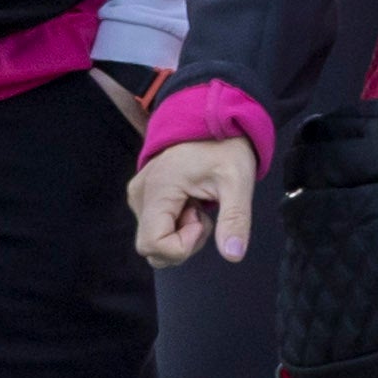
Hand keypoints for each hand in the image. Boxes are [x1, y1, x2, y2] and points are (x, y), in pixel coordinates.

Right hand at [131, 133, 258, 265]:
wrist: (213, 121)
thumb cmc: (225, 148)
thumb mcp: (238, 183)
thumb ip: (235, 219)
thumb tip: (233, 255)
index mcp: (157, 190)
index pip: (153, 245)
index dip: (182, 245)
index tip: (202, 220)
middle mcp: (140, 195)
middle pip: (152, 248)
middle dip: (183, 242)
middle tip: (203, 213)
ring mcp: (138, 196)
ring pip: (154, 240)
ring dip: (181, 234)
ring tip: (198, 203)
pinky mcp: (143, 196)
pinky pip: (156, 227)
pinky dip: (176, 225)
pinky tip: (190, 202)